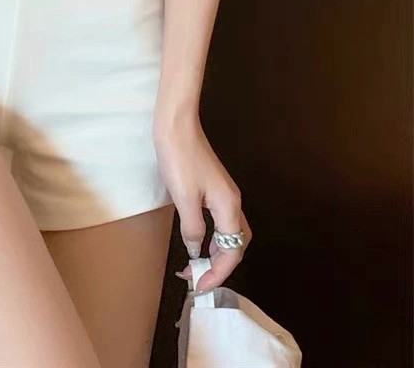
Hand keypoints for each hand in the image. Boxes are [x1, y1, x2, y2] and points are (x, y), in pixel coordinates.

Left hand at [153, 114, 251, 293]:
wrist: (176, 126)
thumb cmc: (180, 159)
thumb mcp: (183, 197)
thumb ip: (192, 227)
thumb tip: (196, 249)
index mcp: (228, 206)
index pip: (233, 251)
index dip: (218, 273)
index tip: (200, 286)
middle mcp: (232, 201)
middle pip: (237, 244)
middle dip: (222, 266)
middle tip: (199, 279)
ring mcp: (224, 193)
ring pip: (229, 233)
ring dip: (216, 252)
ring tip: (196, 266)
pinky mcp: (213, 187)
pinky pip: (220, 221)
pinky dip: (212, 237)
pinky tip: (197, 240)